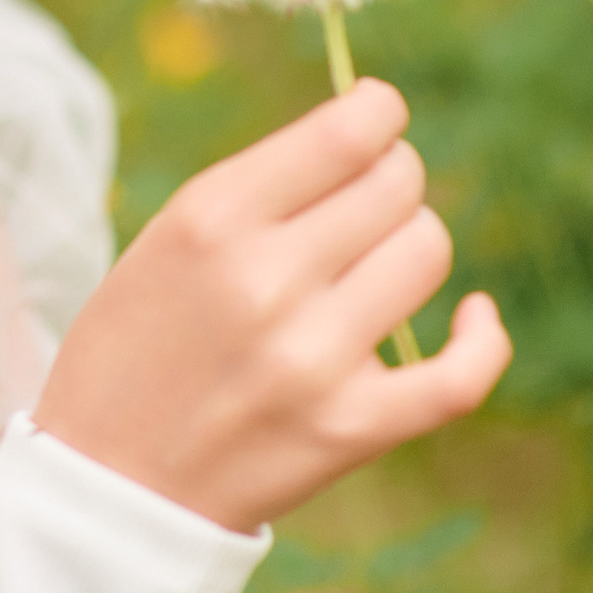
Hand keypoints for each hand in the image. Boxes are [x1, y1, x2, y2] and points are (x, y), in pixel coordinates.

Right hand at [32, 78, 511, 532]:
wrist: (109, 481)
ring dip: (411, 247)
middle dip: (391, 179)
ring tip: (376, 266)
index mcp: (211, 219)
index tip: (379, 116)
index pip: (347, 133)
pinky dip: (483, 338)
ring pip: (426, 253)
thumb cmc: (135, 347)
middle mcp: (266, 278)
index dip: (379, 112)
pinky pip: (460, 374)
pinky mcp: (350, 429)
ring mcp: (313, 357)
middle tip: (366, 201)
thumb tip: (365, 138)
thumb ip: (257, 193)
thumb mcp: (164, 242)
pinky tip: (475, 319)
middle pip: (397, 186)